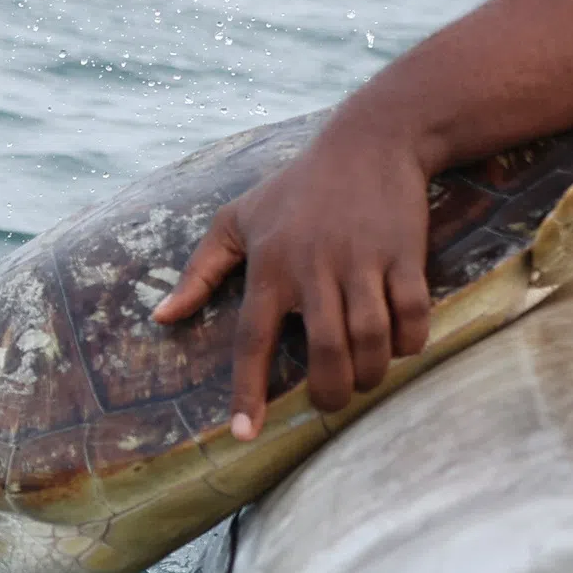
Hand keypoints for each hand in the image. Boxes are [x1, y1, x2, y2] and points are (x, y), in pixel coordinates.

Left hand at [152, 114, 432, 438]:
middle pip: (324, 351)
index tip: (244, 434)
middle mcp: (313, 267)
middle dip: (330, 392)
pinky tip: (400, 348)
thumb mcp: (235, 220)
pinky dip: (410, 342)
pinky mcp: (404, 253)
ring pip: (371, 339)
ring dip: (371, 374)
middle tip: (331, 402)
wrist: (372, 137)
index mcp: (269, 268)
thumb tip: (161, 318)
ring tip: (364, 381)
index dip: (247, 392)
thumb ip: (198, 272)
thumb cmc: (296, 186)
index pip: (252, 342)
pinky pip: (412, 314)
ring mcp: (361, 260)